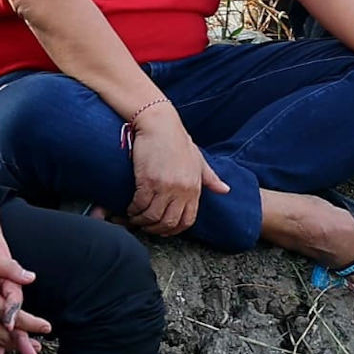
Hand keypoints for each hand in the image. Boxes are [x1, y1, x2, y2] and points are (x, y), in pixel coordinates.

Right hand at [123, 102, 220, 236]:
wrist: (159, 123)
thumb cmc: (177, 139)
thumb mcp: (198, 159)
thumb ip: (210, 177)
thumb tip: (225, 190)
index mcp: (195, 187)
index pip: (187, 220)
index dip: (173, 230)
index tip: (162, 230)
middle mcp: (182, 190)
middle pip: (168, 222)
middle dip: (154, 229)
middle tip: (144, 227)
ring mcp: (165, 186)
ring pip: (152, 216)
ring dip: (140, 221)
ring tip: (133, 219)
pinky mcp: (148, 180)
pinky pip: (139, 205)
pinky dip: (132, 210)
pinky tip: (128, 209)